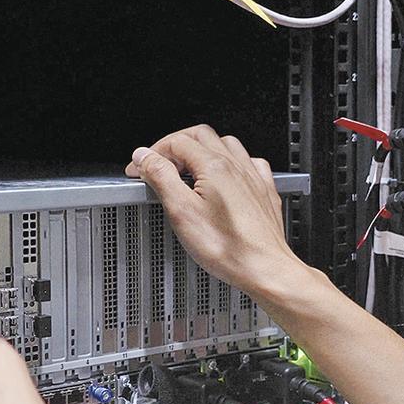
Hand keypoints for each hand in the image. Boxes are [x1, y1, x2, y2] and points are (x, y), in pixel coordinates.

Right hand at [125, 125, 310, 296]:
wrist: (264, 268)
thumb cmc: (227, 247)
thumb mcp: (181, 211)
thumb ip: (161, 177)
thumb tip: (145, 156)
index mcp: (214, 166)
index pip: (176, 143)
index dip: (152, 152)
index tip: (139, 168)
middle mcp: (236, 166)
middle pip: (201, 135)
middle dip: (175, 143)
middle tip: (160, 161)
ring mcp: (252, 176)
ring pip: (226, 144)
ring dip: (203, 148)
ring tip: (188, 164)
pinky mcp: (264, 191)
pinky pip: (249, 162)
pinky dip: (232, 161)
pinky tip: (228, 173)